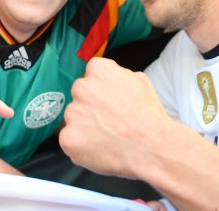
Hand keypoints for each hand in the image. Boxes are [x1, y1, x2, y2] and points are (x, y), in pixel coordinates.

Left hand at [60, 58, 170, 177]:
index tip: (110, 100)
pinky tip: (99, 149)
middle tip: (108, 120)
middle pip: (80, 95)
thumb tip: (110, 81)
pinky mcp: (67, 138)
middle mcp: (81, 87)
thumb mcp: (140, 81)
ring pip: (74, 118)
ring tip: (107, 136)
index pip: (92, 74)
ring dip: (85, 125)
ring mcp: (72, 113)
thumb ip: (118, 76)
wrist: (151, 146)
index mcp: (98, 69)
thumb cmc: (148, 114)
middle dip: (90, 105)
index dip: (102, 89)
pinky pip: (70, 140)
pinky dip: (81, 145)